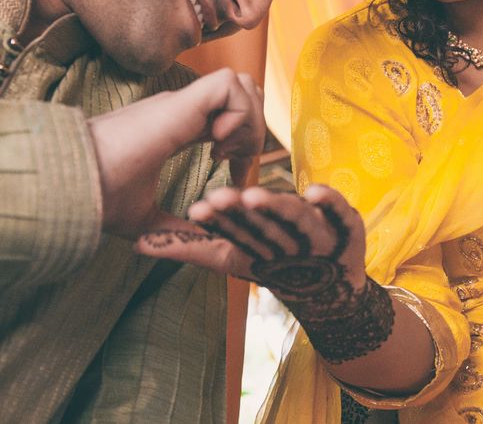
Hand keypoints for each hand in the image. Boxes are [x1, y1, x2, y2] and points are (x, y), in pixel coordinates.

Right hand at [87, 67, 263, 238]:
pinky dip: (237, 112)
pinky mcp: (180, 102)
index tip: (235, 177)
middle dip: (252, 124)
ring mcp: (182, 102)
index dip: (243, 142)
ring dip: (247, 117)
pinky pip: (229, 85)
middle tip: (236, 161)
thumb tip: (194, 241)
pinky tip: (218, 145)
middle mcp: (182, 110)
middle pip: (240, 93)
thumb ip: (173, 227)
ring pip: (239, 83)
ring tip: (226, 152)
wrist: (75, 186)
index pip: (225, 119)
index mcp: (176, 128)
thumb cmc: (100, 198)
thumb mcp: (145, 219)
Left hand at [136, 185, 393, 363]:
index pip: (235, 216)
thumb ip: (189, 249)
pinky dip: (330, 202)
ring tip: (255, 196)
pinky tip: (314, 193)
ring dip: (277, 204)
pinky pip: (340, 212)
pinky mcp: (346, 224)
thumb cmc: (273, 264)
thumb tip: (136, 243)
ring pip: (294, 211)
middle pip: (262, 210)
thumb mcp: (230, 257)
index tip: (198, 208)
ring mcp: (316, 220)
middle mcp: (284, 214)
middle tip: (219, 197)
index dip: (218, 214)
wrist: (327, 289)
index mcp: (256, 218)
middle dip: (243, 208)